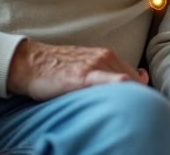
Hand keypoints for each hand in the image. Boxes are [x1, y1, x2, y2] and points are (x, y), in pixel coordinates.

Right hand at [6, 39, 147, 100]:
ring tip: (130, 111)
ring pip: (124, 80)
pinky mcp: (82, 76)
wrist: (29, 63)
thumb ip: (106, 73)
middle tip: (134, 113)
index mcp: (108, 56)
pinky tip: (125, 87)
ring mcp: (95, 66)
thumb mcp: (86, 65)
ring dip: (130, 95)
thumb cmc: (57, 68)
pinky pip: (106, 79)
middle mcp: (105, 58)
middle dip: (137, 97)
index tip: (140, 104)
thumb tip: (133, 82)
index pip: (135, 76)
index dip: (140, 92)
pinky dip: (118, 84)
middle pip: (133, 81)